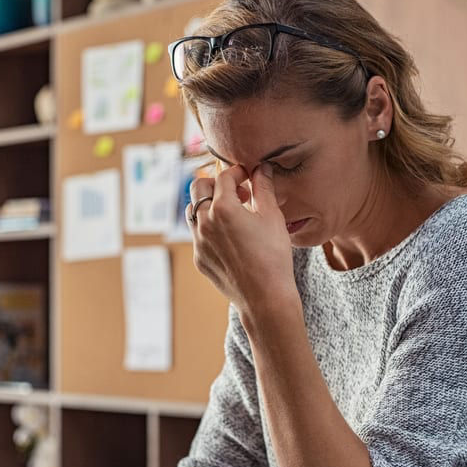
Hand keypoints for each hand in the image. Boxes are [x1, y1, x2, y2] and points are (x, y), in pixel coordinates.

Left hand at [188, 164, 296, 314]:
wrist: (265, 298)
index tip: (248, 177)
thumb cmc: (273, 256)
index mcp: (223, 208)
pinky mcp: (199, 258)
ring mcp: (198, 242)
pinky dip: (209, 228)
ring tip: (231, 213)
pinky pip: (198, 235)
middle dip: (216, 184)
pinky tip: (231, 237)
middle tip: (237, 192)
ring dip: (208, 205)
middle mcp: (204, 222)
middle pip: (198, 187)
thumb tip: (262, 168)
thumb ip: (264, 187)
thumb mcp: (272, 217)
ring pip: (193, 211)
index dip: (237, 172)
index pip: (224, 176)